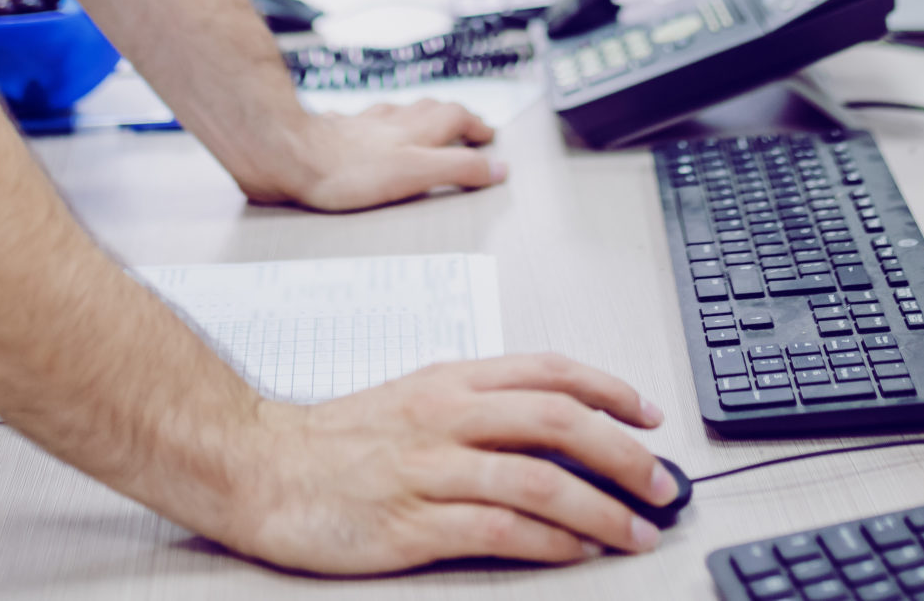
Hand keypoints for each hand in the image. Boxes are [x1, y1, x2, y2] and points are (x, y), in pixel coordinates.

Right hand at [207, 354, 674, 572]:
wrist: (260, 468)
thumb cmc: (339, 441)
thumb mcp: (416, 399)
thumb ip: (481, 406)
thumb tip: (557, 427)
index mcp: (453, 380)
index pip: (550, 371)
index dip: (611, 390)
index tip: (651, 415)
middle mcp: (449, 416)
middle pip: (559, 421)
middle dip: (624, 452)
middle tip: (663, 482)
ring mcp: (431, 468)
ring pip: (539, 478)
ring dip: (601, 507)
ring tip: (636, 528)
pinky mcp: (413, 522)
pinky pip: (499, 529)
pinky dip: (549, 541)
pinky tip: (577, 552)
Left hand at [243, 99, 505, 211]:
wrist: (288, 156)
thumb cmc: (347, 169)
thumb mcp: (415, 173)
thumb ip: (458, 168)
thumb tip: (497, 168)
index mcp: (413, 131)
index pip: (454, 118)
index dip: (475, 125)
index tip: (488, 135)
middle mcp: (388, 124)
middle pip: (427, 109)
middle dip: (449, 115)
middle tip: (463, 123)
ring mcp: (358, 126)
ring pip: (393, 112)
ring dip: (412, 115)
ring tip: (419, 119)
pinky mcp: (329, 134)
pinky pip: (355, 122)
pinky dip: (367, 123)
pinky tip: (359, 126)